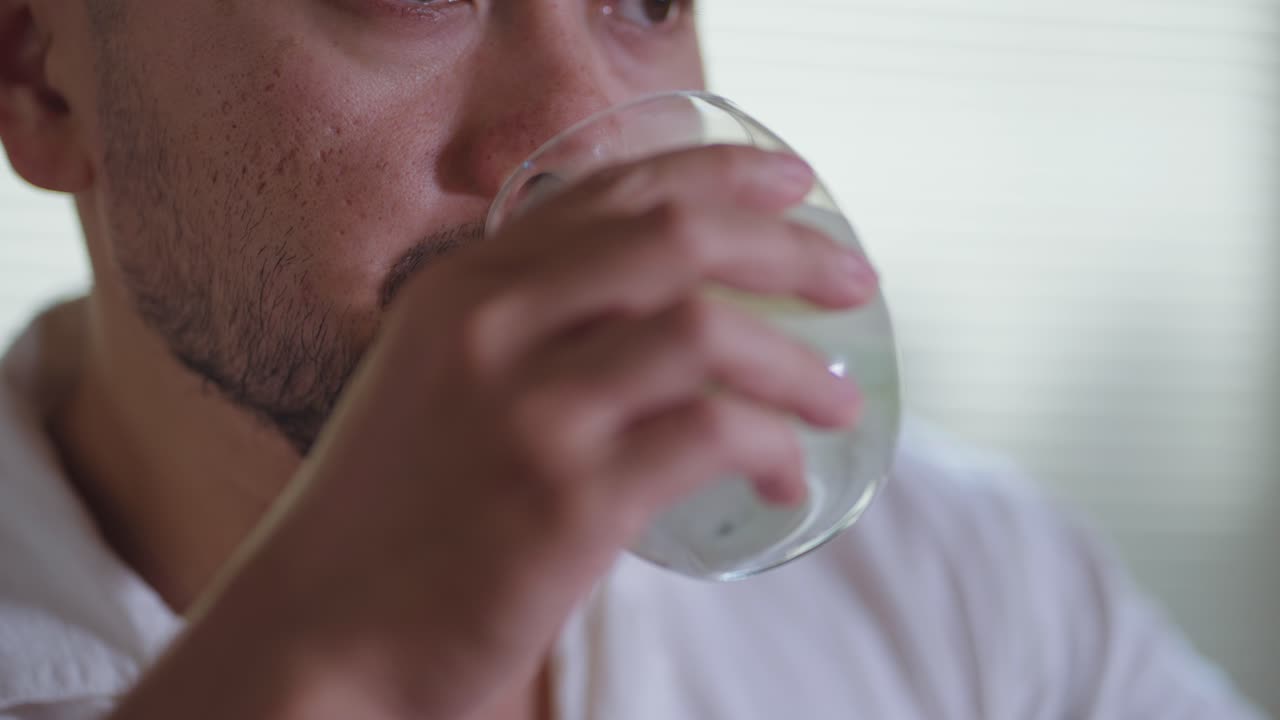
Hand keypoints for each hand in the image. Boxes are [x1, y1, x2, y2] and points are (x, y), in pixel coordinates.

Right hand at [123, 145, 877, 719]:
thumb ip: (529, 329)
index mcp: (464, 285)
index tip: (795, 182)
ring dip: (794, 364)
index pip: (614, 190)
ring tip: (837, 401)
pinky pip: (710, 436)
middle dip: (785, 250)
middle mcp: (492, 324)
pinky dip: (768, 448)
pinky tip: (782, 479)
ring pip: (706, 331)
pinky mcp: (566, 498)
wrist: (319, 633)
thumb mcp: (438, 383)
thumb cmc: (391, 513)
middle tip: (852, 279)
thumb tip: (667, 314)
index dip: (721, 173)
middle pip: (676, 239)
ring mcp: (528, 408)